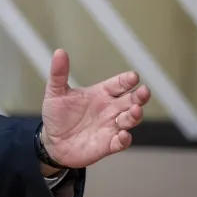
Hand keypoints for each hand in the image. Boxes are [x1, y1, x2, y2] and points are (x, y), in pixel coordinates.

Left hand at [39, 49, 151, 168]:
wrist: (52, 142)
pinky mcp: (108, 144)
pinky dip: (124, 139)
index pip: (119, 84)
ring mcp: (110, 126)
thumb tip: (59, 52)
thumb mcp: (55, 93)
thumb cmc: (57, 116)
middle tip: (143, 91)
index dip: (127, 80)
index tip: (133, 76)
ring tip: (135, 110)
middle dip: (140, 96)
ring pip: (130, 119)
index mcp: (101, 94)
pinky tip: (123, 135)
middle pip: (131, 100)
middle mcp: (110, 109)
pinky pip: (121, 142)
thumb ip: (59, 74)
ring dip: (135, 115)